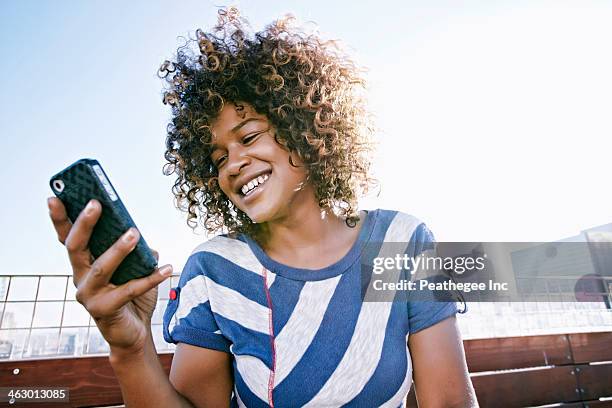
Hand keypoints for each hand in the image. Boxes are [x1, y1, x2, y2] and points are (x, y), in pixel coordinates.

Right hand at [47, 197, 172, 352]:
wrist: (135, 333)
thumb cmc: (132, 296)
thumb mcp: (135, 267)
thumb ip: (137, 250)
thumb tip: (139, 234)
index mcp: (83, 264)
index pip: (67, 238)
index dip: (59, 218)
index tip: (55, 196)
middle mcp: (80, 278)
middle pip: (75, 248)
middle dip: (85, 224)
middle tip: (96, 204)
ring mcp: (89, 296)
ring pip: (101, 268)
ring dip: (118, 249)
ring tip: (134, 233)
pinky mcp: (104, 311)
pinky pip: (129, 290)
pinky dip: (150, 278)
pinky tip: (166, 267)